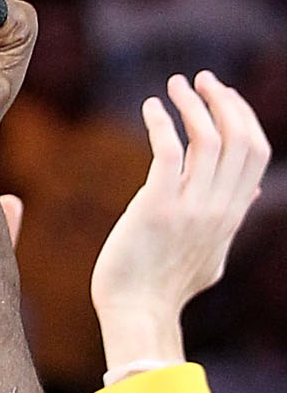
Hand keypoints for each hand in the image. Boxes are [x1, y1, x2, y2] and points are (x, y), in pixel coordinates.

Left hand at [90, 72, 270, 371]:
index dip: (243, 117)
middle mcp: (218, 208)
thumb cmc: (165, 285)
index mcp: (232, 215)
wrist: (136, 314)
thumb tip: (251, 191)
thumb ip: (232, 218)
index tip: (223, 95)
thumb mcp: (213, 252)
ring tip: (175, 84)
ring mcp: (191, 208)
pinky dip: (162, 122)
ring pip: (208, 139)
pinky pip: (168, 152)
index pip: (255, 153)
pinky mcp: (156, 208)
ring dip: (193, 104)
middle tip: (201, 79)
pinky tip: (151, 108)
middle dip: (224, 100)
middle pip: (239, 139)